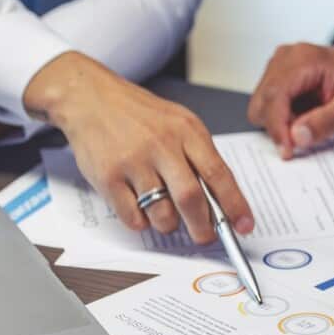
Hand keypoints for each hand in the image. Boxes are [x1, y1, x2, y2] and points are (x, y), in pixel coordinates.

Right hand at [25, 52, 253, 244]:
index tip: (244, 225)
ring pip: (162, 214)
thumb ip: (199, 157)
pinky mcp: (107, 177)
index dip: (235, 205)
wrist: (89, 97)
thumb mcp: (178, 123)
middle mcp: (161, 145)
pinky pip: (133, 217)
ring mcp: (133, 161)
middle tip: (205, 237)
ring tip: (166, 214)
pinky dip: (141, 221)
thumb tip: (221, 201)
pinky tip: (139, 206)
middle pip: (191, 199)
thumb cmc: (138, 114)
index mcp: (186, 131)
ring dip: (169, 225)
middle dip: (203, 228)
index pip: (219, 174)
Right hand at [248, 44, 333, 158]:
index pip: (274, 96)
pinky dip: (284, 118)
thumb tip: (296, 136)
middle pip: (262, 102)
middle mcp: (286, 57)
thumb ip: (326, 122)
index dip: (277, 128)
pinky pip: (270, 106)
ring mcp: (281, 66)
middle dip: (278, 126)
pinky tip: (307, 117)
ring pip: (262, 106)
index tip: (287, 152)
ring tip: (311, 122)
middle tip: (306, 137)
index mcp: (304, 58)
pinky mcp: (281, 78)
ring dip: (281, 123)